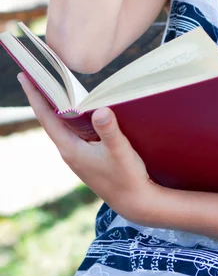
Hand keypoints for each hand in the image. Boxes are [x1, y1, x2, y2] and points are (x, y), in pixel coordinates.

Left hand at [18, 73, 161, 224]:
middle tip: (35, 72)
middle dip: (42, 95)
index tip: (25, 76)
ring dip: (55, 103)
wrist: (134, 202)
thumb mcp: (120, 152)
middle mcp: (69, 150)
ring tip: (51, 84)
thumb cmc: (127, 178)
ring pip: (61, 123)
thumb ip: (109, 131)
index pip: (46, 116)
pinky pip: (72, 129)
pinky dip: (70, 114)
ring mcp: (78, 153)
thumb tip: (100, 110)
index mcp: (70, 148)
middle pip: (50, 117)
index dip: (35, 95)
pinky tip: (76, 106)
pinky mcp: (87, 155)